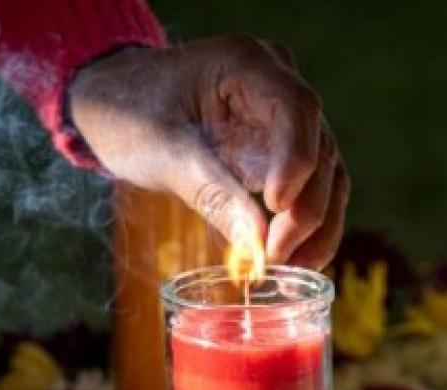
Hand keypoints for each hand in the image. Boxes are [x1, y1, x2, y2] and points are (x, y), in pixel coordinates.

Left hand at [69, 35, 349, 268]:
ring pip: (327, 173)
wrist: (119, 101)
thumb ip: (214, 195)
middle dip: (307, 208)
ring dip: (317, 225)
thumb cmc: (131, 113)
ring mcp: (288, 118)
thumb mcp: (163, 153)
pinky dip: (309, 226)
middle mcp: (280, 83)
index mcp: (247, 63)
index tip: (275, 207)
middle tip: (276, 254)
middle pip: (320, 146)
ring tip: (291, 268)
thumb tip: (257, 249)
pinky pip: (313, 188)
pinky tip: (295, 260)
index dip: (296, 159)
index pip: (296, 107)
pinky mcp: (285, 149)